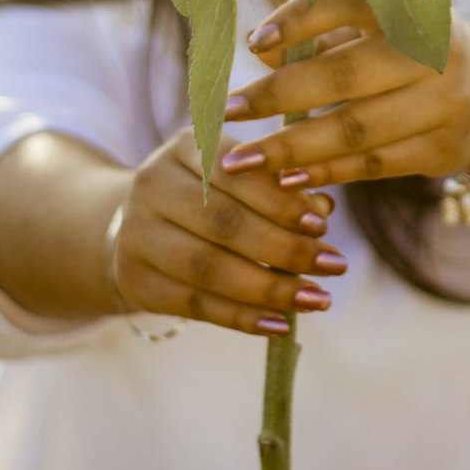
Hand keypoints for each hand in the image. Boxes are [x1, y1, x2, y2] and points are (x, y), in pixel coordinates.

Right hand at [112, 126, 346, 336]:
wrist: (138, 226)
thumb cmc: (207, 196)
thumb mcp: (236, 178)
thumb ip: (279, 188)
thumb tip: (322, 209)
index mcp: (185, 146)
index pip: (235, 172)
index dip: (279, 200)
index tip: (322, 225)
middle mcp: (153, 183)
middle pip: (224, 222)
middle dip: (285, 248)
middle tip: (334, 265)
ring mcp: (137, 233)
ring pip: (209, 268)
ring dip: (269, 288)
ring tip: (316, 299)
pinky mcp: (135, 280)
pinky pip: (195, 304)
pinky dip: (242, 317)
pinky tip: (280, 323)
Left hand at [219, 0, 469, 188]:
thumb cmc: (403, 46)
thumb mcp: (370, 24)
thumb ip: (318, 31)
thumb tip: (261, 51)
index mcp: (411, 1)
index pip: (349, 2)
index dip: (300, 19)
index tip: (252, 42)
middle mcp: (435, 49)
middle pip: (345, 75)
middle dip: (278, 95)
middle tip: (227, 111)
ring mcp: (445, 102)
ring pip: (356, 129)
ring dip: (292, 148)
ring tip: (240, 161)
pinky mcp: (444, 149)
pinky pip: (374, 164)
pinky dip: (325, 172)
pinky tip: (283, 179)